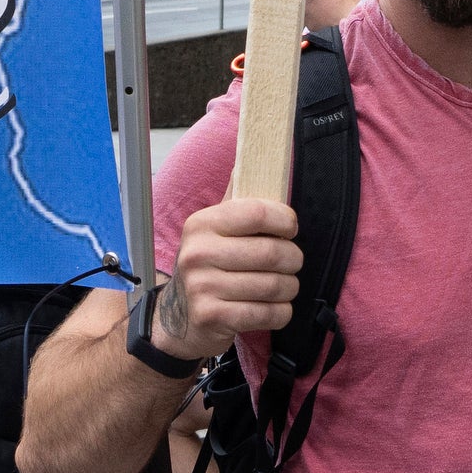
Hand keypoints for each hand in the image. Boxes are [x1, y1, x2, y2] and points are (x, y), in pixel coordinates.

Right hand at [158, 198, 300, 355]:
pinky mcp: (212, 316)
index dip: (285, 220)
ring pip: (273, 285)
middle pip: (271, 252)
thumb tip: (252, 155)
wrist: (178, 317)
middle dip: (293, 259)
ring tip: (284, 286)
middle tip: (292, 263)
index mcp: (202, 224)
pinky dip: (281, 312)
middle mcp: (197, 253)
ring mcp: (202, 287)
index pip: (257, 213)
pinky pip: (267, 313)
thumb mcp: (215, 229)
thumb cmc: (208, 266)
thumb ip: (236, 199)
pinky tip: (275, 307)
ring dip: (289, 287)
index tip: (290, 229)